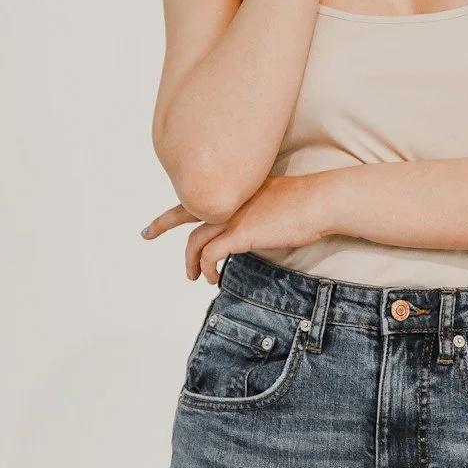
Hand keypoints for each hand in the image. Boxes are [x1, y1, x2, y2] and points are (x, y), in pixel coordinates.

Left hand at [142, 171, 330, 283]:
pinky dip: (208, 268)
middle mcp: (227, 200)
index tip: (162, 216)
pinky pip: (211, 255)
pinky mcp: (239, 234)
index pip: (197, 195)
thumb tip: (248, 226)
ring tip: (195, 276)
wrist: (320, 200)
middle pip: (182, 212)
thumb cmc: (306, 201)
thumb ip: (253, 208)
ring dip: (191, 262)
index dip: (177, 207)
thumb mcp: (271, 198)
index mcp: (233, 189)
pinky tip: (213, 278)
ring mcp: (231, 216)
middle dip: (161, 224)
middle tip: (147, 234)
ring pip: (194, 241)